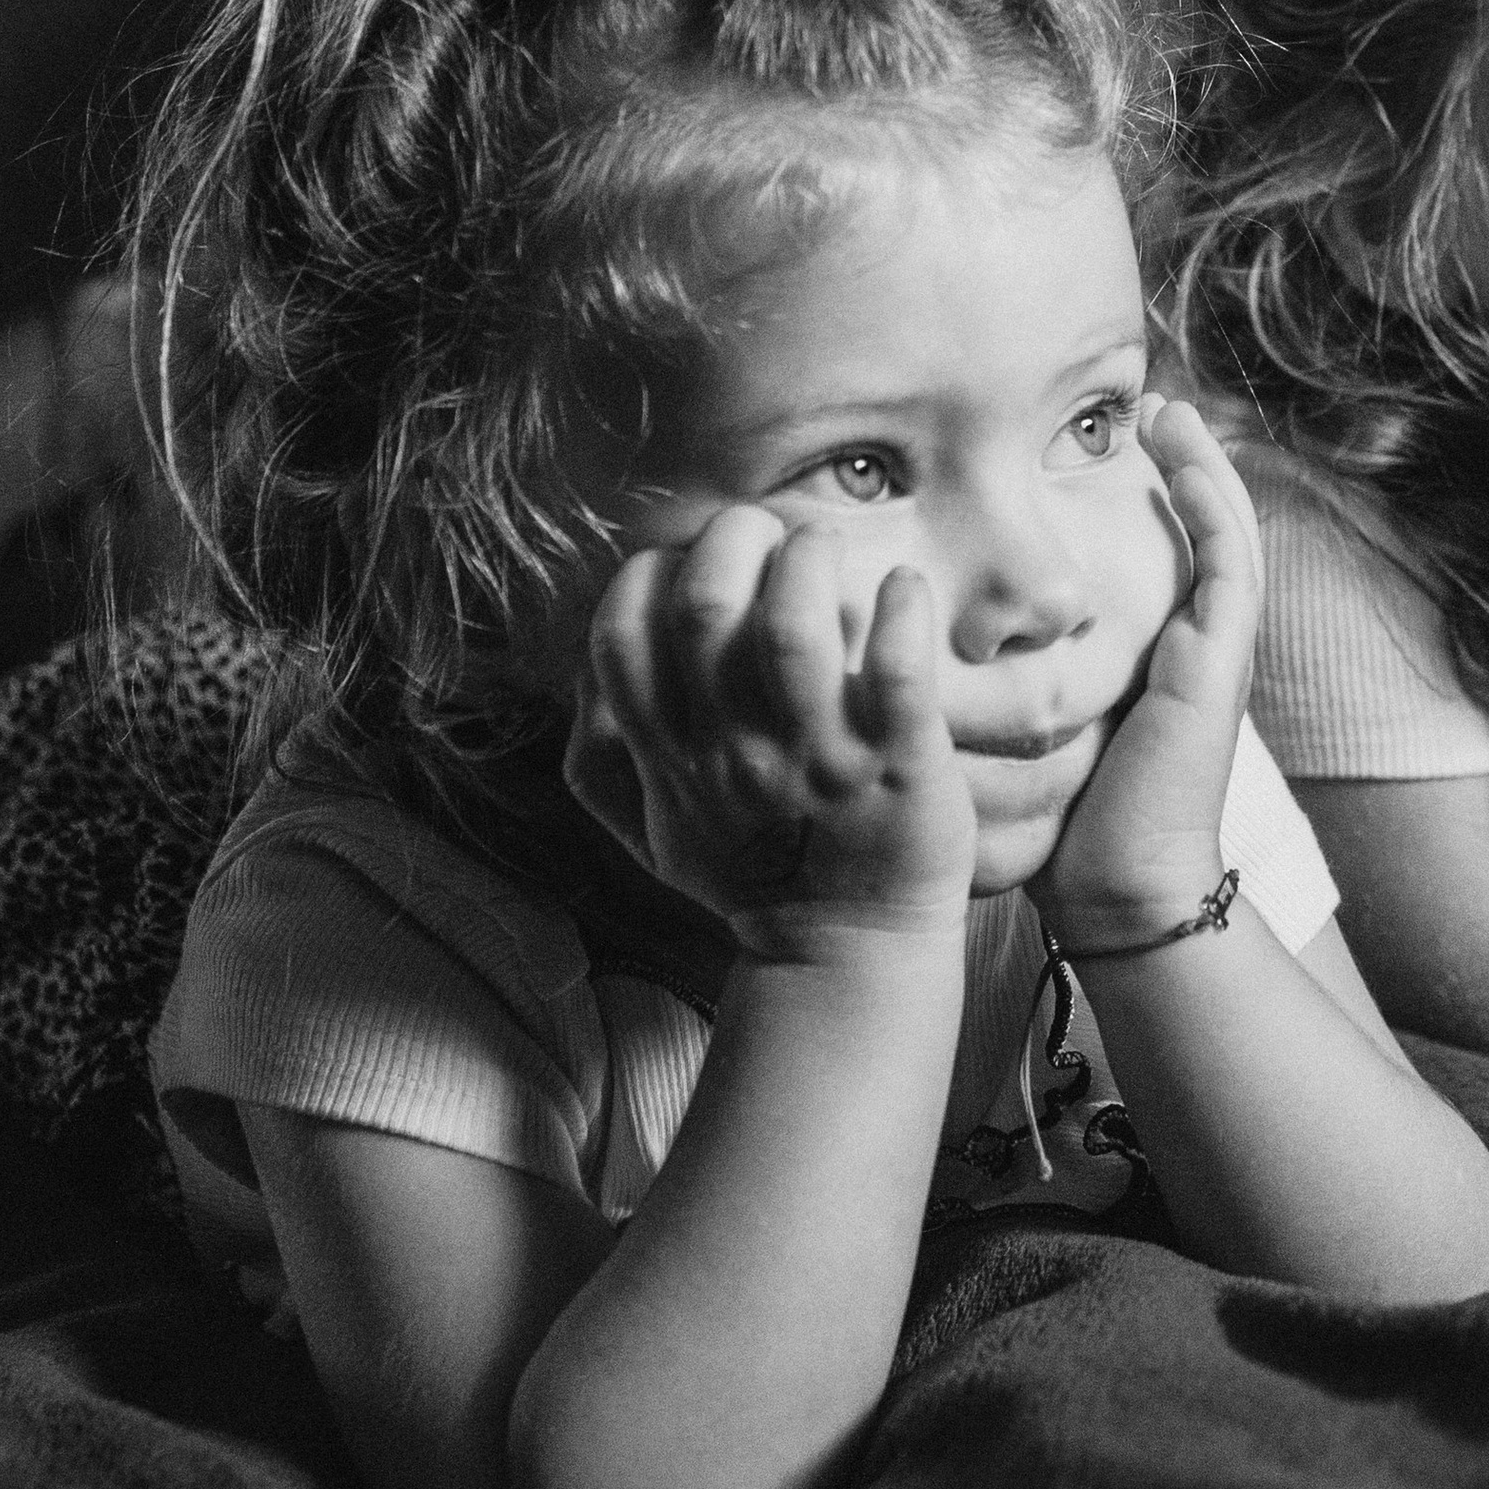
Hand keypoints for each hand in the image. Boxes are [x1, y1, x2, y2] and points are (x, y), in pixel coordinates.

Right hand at [567, 507, 975, 955]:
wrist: (849, 951)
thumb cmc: (752, 870)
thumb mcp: (650, 829)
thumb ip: (601, 757)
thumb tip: (586, 667)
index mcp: (672, 758)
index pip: (620, 634)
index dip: (649, 573)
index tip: (691, 566)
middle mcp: (736, 751)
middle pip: (706, 604)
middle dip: (733, 538)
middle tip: (770, 537)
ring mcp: (820, 755)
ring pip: (796, 622)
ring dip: (811, 558)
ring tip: (828, 553)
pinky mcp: (903, 762)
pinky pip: (900, 669)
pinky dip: (902, 608)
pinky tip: (903, 589)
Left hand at [1029, 401, 1255, 939]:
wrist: (1121, 890)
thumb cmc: (1075, 822)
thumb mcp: (1053, 724)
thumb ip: (1033, 672)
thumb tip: (961, 635)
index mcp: (1170, 655)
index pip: (1178, 551)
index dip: (1162, 492)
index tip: (1125, 441)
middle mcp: (1203, 644)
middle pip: (1213, 527)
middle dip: (1190, 461)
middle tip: (1156, 404)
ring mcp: (1219, 651)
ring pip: (1229, 532)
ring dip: (1205, 466)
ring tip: (1170, 411)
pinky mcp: (1219, 662)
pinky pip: (1229, 565)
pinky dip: (1213, 507)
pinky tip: (1187, 465)